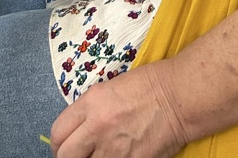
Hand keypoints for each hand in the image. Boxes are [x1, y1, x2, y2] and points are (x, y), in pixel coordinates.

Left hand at [49, 63, 186, 157]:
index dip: (58, 143)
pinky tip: (118, 157)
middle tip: (76, 157)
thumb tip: (81, 129)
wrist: (180, 97)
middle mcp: (97, 126)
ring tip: (99, 156)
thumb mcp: (111, 89)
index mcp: (91, 102)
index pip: (58, 131)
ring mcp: (113, 149)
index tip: (63, 146)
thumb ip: (92, 109)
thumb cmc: (151, 85)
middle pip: (65, 156)